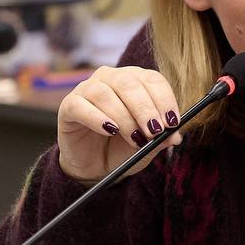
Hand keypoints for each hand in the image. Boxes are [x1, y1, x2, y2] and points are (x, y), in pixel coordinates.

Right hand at [56, 65, 182, 181]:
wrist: (94, 166)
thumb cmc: (123, 147)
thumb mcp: (147, 146)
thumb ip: (161, 138)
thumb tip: (175, 135)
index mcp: (135, 80)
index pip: (153, 79)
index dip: (164, 99)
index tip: (172, 122)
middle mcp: (111, 78)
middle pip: (129, 83)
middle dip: (145, 108)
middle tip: (155, 131)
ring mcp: (87, 89)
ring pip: (105, 93)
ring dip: (124, 117)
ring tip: (134, 138)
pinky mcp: (69, 105)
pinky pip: (81, 106)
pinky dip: (97, 118)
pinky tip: (109, 131)